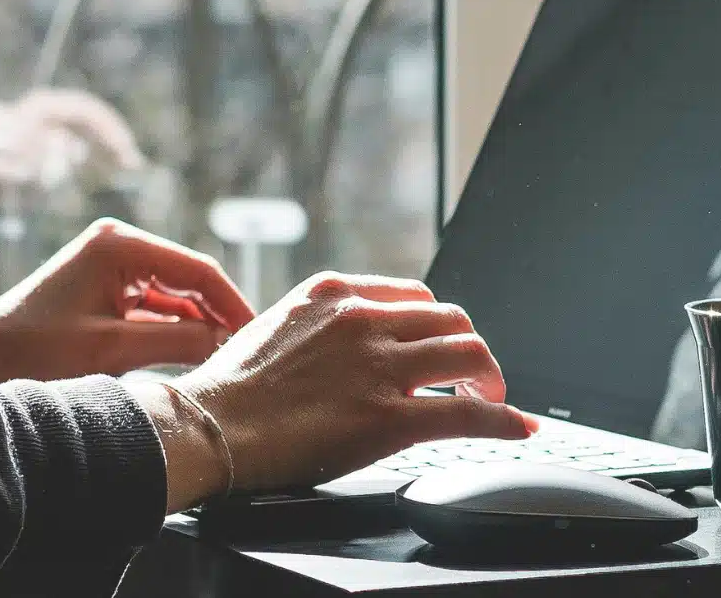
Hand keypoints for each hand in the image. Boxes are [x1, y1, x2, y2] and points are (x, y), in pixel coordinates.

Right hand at [0, 88, 147, 213]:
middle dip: (102, 130)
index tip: (130, 152)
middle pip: (58, 111)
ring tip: (20, 180)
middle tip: (131, 158)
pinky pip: (11, 167)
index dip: (98, 122)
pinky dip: (20, 178)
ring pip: (37, 147)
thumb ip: (26, 155)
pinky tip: (2, 182)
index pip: (58, 105)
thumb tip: (72, 152)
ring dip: (43, 171)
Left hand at [0, 218, 255, 381]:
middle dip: (218, 315)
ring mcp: (113, 266)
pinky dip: (174, 331)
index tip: (257, 335)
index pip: (198, 271)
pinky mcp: (106, 289)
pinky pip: (154, 308)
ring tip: (226, 358)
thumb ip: (178, 342)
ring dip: (197, 326)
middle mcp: (120, 245)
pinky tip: (196, 355)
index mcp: (121, 245)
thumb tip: (228, 341)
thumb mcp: (113, 349)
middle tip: (247, 351)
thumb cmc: (35, 351)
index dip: (232, 304)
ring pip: (175, 297)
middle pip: (190, 281)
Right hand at [129, 272, 537, 512]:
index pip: (416, 296)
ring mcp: (379, 367)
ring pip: (469, 353)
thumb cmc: (229, 390)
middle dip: (470, 348)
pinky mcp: (388, 416)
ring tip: (490, 397)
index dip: (438, 324)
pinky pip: (466, 411)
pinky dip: (502, 418)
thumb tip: (342, 345)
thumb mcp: (276, 327)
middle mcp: (365, 321)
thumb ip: (320, 327)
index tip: (442, 344)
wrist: (205, 426)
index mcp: (337, 294)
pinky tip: (515, 425)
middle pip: (453, 319)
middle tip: (473, 375)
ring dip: (489, 377)